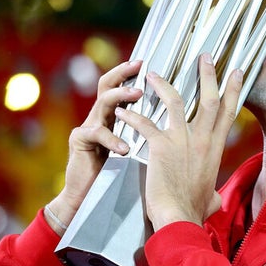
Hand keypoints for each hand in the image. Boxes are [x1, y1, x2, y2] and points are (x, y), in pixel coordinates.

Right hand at [46, 59, 143, 229]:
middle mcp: (100, 117)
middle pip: (108, 84)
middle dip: (123, 72)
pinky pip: (97, 133)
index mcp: (116, 119)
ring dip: (122, 96)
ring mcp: (88, 126)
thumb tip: (186, 131)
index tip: (152, 64)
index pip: (123, 88)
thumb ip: (153, 139)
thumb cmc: (119, 179)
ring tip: (138, 95)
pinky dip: (113, 139)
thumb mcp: (138, 154)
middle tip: (140, 66)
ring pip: (103, 101)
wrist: (89, 201)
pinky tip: (125, 148)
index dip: (134, 75)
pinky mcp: (80, 141)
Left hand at [114, 54, 242, 229]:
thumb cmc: (192, 212)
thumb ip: (214, 195)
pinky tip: (121, 110)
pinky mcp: (160, 146)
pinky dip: (131, 115)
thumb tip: (216, 200)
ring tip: (153, 73)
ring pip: (176, 101)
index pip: (228, 113)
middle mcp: (202, 140)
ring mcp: (182, 141)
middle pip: (210, 99)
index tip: (235, 71)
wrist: (179, 219)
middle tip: (205, 56)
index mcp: (214, 149)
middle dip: (208, 74)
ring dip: (164, 84)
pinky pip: (144, 122)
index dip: (232, 90)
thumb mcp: (210, 200)